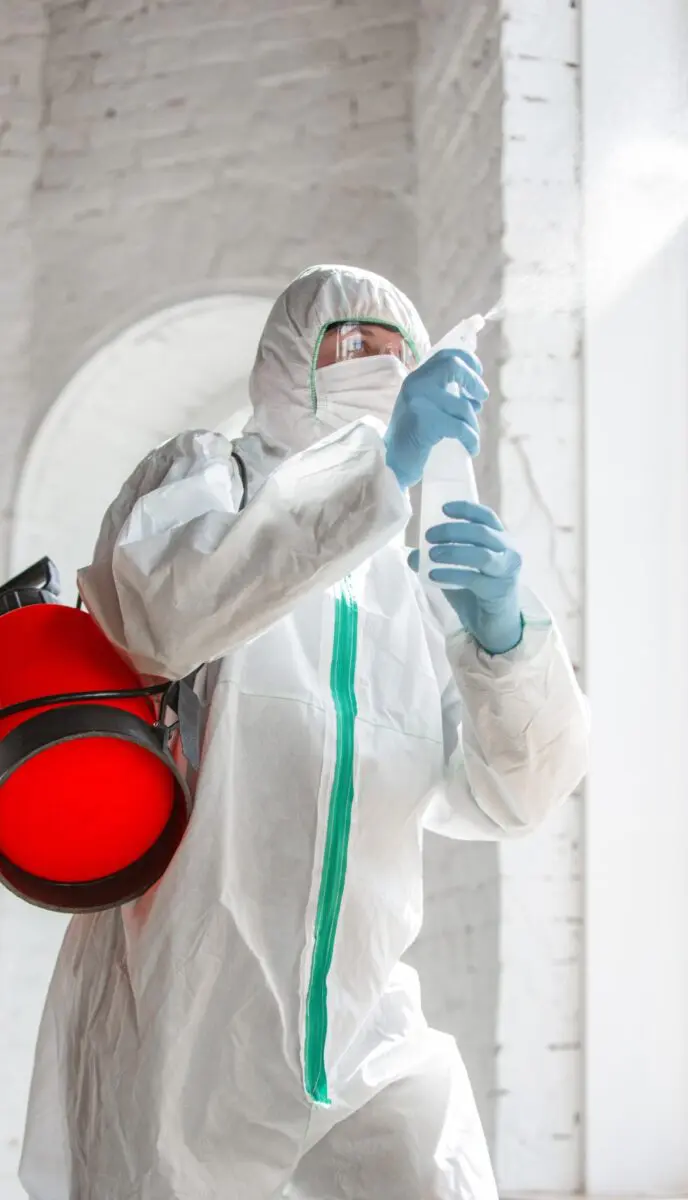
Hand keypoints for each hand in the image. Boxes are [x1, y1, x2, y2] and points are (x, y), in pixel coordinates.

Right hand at [385, 349, 487, 489]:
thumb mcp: (422, 408)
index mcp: (416, 379)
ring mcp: (419, 402)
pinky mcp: (425, 423)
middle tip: (481, 398)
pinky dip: (471, 439)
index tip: (478, 373)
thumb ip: (440, 395)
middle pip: (453, 366)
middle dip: (474, 382)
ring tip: (471, 436)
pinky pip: (460, 427)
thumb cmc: (411, 439)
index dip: (468, 360)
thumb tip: (474, 390)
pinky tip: (471, 448)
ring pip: (462, 405)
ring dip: (472, 423)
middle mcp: (416, 384)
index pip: (445, 355)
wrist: (390, 464)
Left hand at [410, 501, 523, 654]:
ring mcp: (507, 571)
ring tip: (432, 555)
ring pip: (481, 555)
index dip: (466, 509)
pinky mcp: (499, 591)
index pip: (486, 516)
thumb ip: (438, 559)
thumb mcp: (456, 570)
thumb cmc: (476, 591)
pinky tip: (434, 575)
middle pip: (482, 532)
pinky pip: (474, 579)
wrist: (494, 623)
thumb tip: (412, 554)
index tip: (443, 509)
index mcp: (500, 539)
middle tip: (429, 536)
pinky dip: (451, 575)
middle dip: (453, 531)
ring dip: (454, 551)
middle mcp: (508, 551)